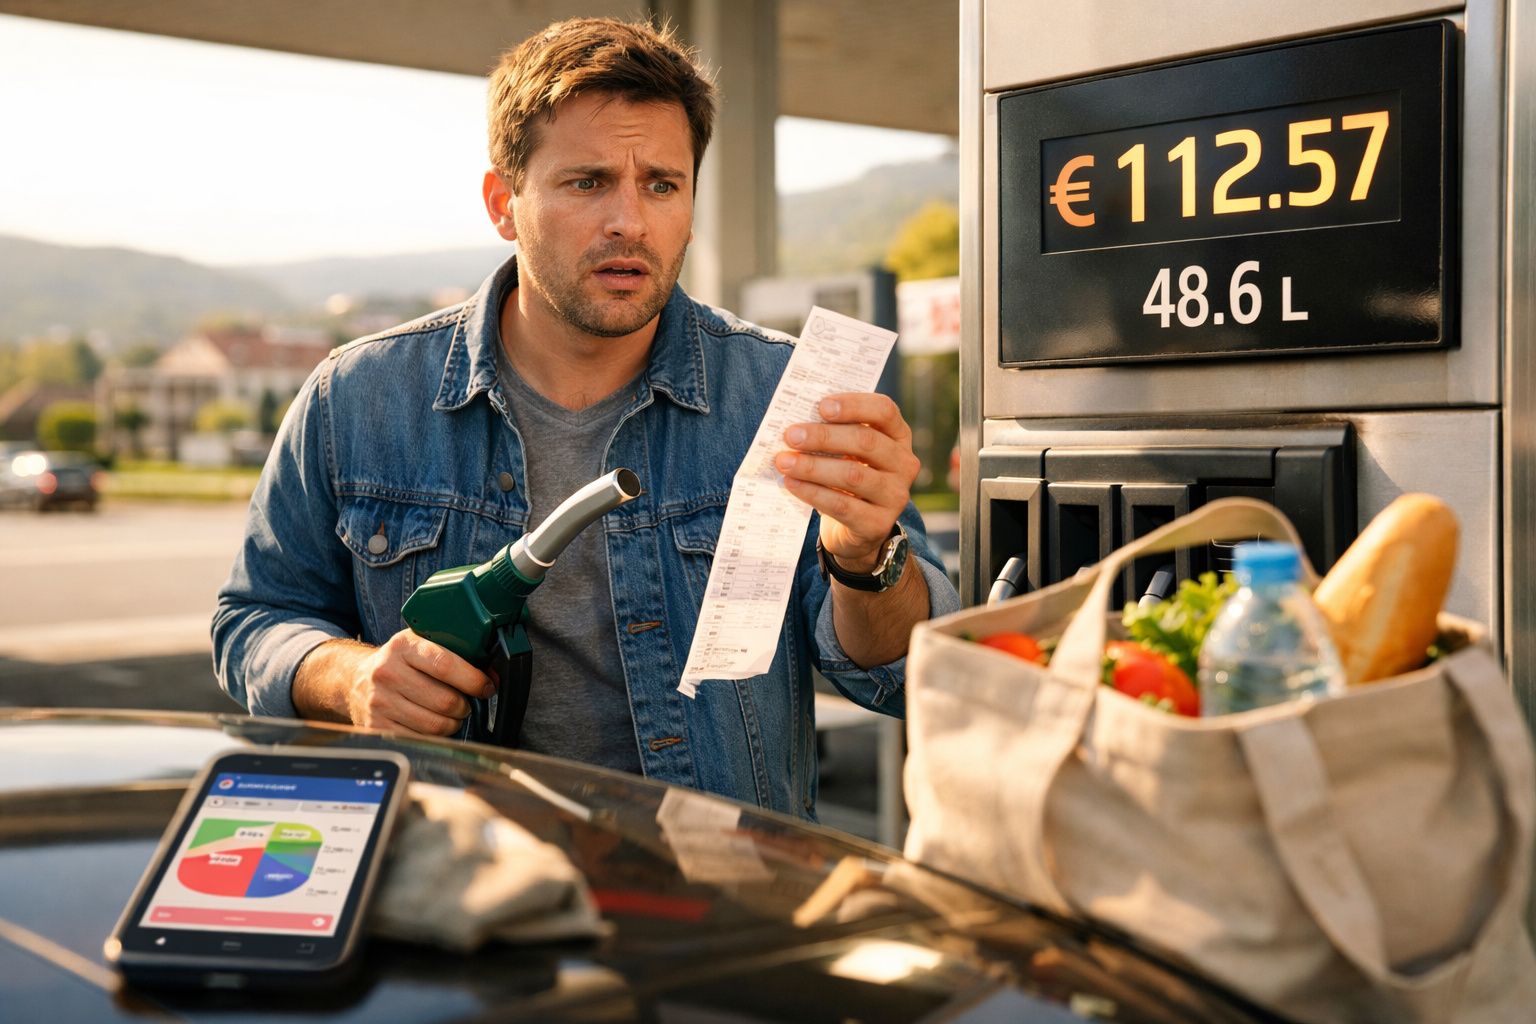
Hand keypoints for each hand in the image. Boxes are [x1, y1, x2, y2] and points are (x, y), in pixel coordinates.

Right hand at [312, 630, 495, 735]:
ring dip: (452, 724)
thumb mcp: (420, 645)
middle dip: (464, 706)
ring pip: (435, 725)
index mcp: (403, 646)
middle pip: (444, 701)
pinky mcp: (376, 726)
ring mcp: (379, 702)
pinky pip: (419, 740)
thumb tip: (492, 677)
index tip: (486, 687)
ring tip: (451, 715)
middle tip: (465, 703)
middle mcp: (387, 672)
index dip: (473, 680)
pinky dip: (434, 737)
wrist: (355, 680)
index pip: (446, 665)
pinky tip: (433, 725)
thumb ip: (453, 653)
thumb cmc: (399, 663)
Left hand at [774, 392, 920, 571]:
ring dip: (813, 466)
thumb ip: (833, 432)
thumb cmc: (847, 475)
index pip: (885, 411)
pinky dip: (813, 493)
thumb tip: (797, 422)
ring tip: (784, 461)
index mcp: (899, 436)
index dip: (854, 405)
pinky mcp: (879, 523)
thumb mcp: (847, 450)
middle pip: (866, 442)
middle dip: (824, 437)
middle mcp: (904, 464)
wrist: (856, 527)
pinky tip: (791, 483)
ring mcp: (895, 495)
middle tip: (791, 436)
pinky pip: (842, 505)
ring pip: (853, 475)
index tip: (822, 406)